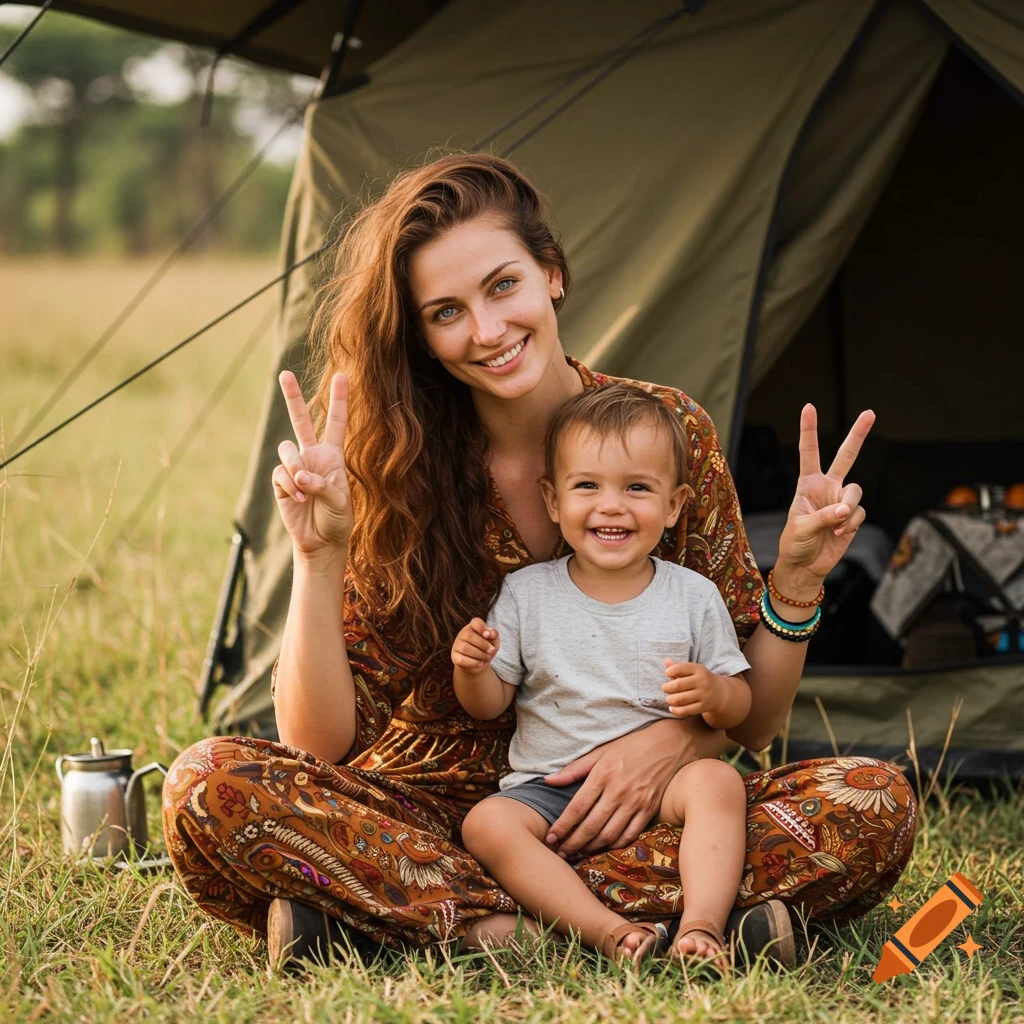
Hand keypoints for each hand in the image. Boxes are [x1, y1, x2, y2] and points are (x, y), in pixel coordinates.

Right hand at [273, 370, 352, 559]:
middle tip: (285, 374)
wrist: (321, 541)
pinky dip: (290, 485)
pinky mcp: (280, 482)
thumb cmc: (337, 519)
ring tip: (304, 488)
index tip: (342, 375)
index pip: (336, 422)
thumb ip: (321, 483)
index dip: (339, 399)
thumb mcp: (340, 500)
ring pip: (286, 450)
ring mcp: (294, 468)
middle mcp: (312, 456)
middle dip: (292, 397)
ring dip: (295, 467)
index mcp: (333, 456)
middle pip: (301, 420)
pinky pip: (280, 473)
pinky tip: (299, 498)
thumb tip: (299, 475)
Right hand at [451, 618, 498, 673]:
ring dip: (479, 654)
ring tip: (487, 658)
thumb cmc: (486, 648)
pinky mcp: (454, 657)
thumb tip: (490, 633)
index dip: (481, 627)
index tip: (488, 635)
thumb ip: (494, 634)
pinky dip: (473, 663)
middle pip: (469, 636)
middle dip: (483, 645)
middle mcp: (462, 634)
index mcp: (473, 627)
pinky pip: (461, 660)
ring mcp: (456, 645)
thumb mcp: (494, 640)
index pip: (475, 622)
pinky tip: (480, 664)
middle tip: (491, 651)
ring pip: (465, 648)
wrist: (480, 663)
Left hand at [541, 719, 720, 858]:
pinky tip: (603, 848)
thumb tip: (549, 780)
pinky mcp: (649, 811)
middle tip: (559, 854)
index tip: (550, 837)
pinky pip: (630, 835)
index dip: (562, 826)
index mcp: (602, 775)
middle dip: (572, 843)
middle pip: (591, 825)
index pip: (577, 807)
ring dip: (591, 848)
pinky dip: (614, 845)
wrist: (668, 745)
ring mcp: (636, 803)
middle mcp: (618, 791)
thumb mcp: (600, 752)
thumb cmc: (630, 747)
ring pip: (609, 835)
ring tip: (577, 854)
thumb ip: (574, 769)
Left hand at [661, 659, 721, 717]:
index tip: (667, 673)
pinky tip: (672, 708)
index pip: (680, 668)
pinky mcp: (703, 707)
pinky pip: (685, 711)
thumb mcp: (692, 671)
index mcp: (699, 669)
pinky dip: (675, 711)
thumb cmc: (700, 679)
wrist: (720, 693)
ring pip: (680, 699)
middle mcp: (702, 681)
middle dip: (667, 687)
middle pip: (678, 685)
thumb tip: (666, 660)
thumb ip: (678, 666)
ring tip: (669, 698)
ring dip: (670, 699)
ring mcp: (704, 695)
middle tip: (665, 688)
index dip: (670, 671)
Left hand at [776, 403, 873, 584]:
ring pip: (856, 491)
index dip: (809, 430)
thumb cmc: (795, 543)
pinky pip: (860, 513)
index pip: (808, 453)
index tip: (808, 407)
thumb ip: (824, 516)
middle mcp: (827, 487)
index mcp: (807, 484)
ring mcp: (842, 500)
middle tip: (870, 412)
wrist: (806, 565)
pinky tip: (840, 534)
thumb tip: (845, 510)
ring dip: (848, 509)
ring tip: (836, 525)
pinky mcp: (853, 516)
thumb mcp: (802, 528)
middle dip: (858, 435)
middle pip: (846, 456)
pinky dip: (851, 524)